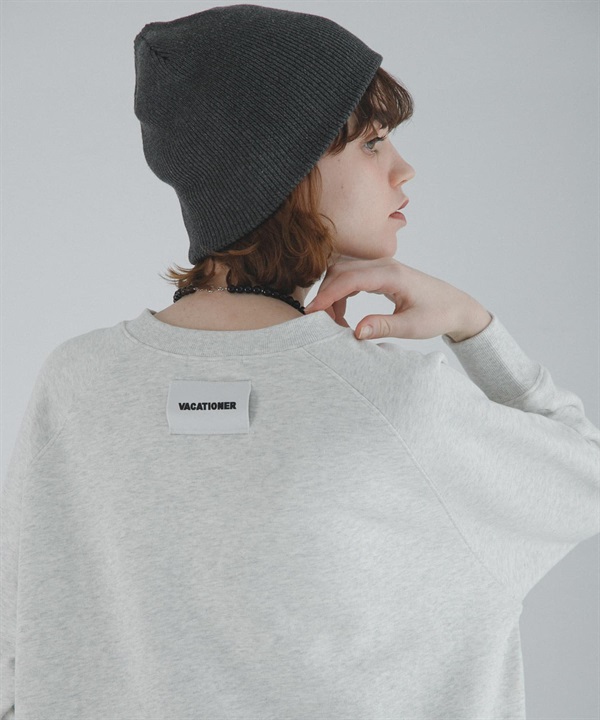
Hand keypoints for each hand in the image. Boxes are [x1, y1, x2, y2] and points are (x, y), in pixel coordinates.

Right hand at [304, 256, 491, 341]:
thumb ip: (383, 327)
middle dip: (325, 295)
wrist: (457, 307)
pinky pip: (352, 278)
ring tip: (334, 322)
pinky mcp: (381, 275)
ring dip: (332, 295)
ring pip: (344, 273)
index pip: (349, 278)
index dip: (327, 295)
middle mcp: (385, 266)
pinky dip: (341, 294)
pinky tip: (343, 314)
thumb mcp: (412, 327)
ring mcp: (382, 268)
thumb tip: (356, 331)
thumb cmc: (439, 314)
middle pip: (341, 271)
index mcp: (392, 275)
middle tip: (319, 322)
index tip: (312, 312)